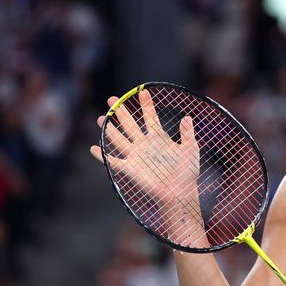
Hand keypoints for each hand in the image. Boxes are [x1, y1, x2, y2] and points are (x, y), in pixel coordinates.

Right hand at [89, 90, 200, 214]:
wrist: (180, 192)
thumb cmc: (187, 173)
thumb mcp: (190, 150)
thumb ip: (187, 134)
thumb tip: (187, 117)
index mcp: (159, 138)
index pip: (150, 117)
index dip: (146, 105)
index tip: (142, 92)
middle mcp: (145, 144)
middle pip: (130, 124)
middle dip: (120, 111)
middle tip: (111, 99)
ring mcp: (136, 156)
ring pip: (119, 139)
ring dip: (109, 128)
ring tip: (101, 118)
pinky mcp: (130, 169)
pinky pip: (113, 161)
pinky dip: (103, 155)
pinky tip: (94, 147)